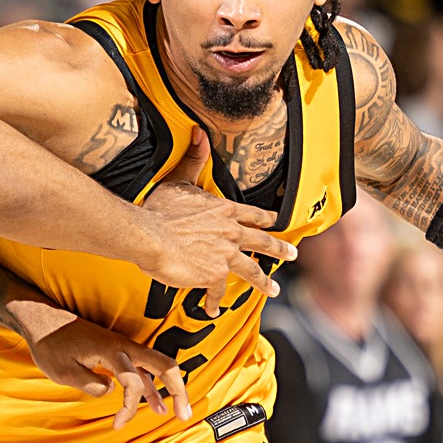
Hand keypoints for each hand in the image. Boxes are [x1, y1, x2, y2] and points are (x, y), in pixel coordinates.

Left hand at [17, 310, 193, 428]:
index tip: (116, 424)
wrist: (41, 320)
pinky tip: (156, 402)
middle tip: (184, 414)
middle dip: (177, 389)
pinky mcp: (117, 350)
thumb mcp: (63, 372)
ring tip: (179, 412)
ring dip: (169, 388)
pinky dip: (151, 385)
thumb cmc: (50, 345)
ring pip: (156, 365)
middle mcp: (122, 345)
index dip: (129, 407)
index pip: (133, 381)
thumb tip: (112, 391)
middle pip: (163, 364)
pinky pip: (141, 368)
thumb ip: (90, 384)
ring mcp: (122, 346)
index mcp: (110, 349)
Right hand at [136, 130, 297, 315]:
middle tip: (293, 254)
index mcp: (224, 210)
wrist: (149, 235)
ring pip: (251, 270)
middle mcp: (230, 232)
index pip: (253, 214)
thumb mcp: (178, 180)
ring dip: (264, 282)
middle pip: (262, 242)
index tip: (278, 222)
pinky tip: (212, 310)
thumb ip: (193, 160)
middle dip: (280, 249)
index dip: (266, 219)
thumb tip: (199, 133)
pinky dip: (214, 301)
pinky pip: (217, 291)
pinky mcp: (213, 274)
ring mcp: (225, 255)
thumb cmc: (159, 210)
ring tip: (274, 290)